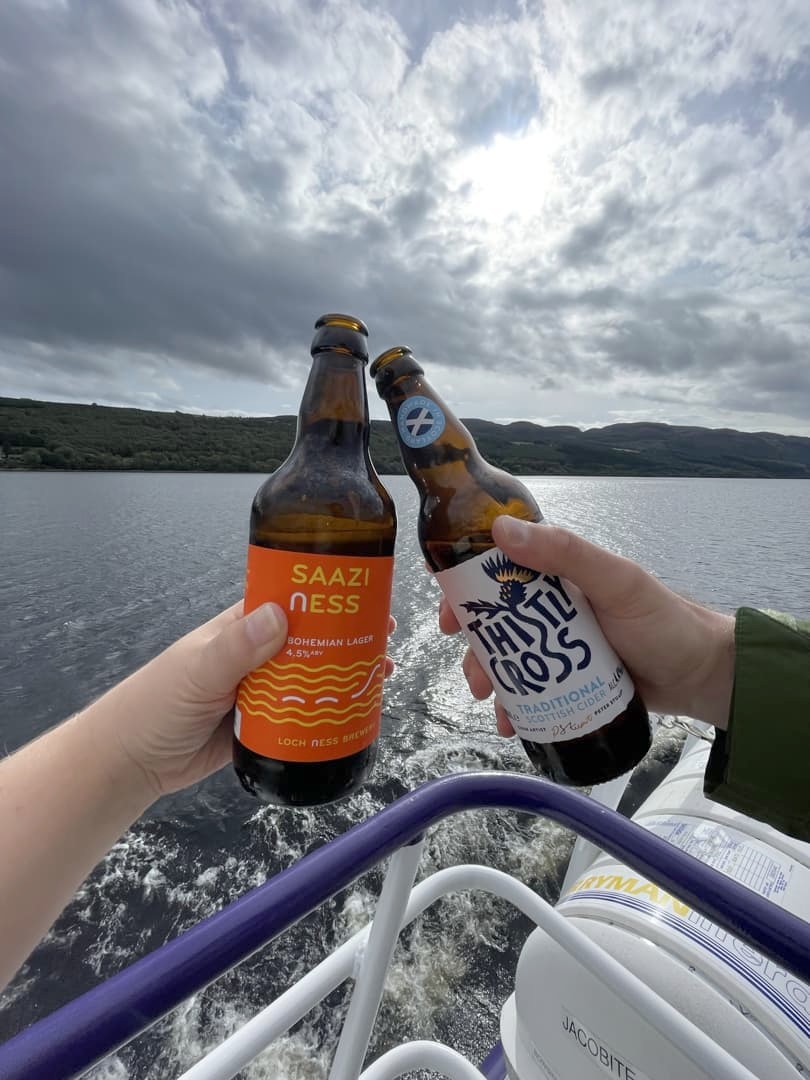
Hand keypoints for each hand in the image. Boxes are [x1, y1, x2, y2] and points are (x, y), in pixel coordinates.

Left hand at [85, 602, 395, 798]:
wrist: (133, 764)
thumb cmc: (155, 705)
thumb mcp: (197, 671)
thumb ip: (236, 646)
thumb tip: (280, 615)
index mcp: (239, 627)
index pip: (290, 600)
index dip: (326, 595)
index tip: (362, 593)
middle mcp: (255, 653)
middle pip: (311, 638)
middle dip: (349, 634)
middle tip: (386, 635)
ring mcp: (262, 689)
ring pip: (313, 676)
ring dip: (346, 673)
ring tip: (381, 673)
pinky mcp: (265, 724)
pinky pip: (304, 713)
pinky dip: (330, 711)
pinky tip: (355, 711)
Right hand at [439, 516, 734, 733]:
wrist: (704, 679)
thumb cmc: (663, 622)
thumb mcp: (616, 582)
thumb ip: (565, 553)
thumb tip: (501, 531)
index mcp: (559, 574)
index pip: (500, 568)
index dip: (466, 584)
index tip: (446, 608)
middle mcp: (553, 608)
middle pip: (495, 621)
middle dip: (473, 645)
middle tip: (469, 670)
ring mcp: (558, 647)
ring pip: (507, 659)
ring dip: (488, 678)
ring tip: (489, 701)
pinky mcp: (568, 683)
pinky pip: (529, 693)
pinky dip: (513, 708)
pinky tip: (509, 724)